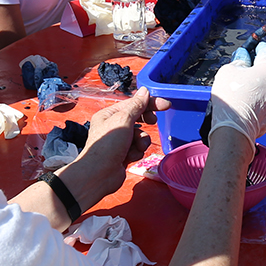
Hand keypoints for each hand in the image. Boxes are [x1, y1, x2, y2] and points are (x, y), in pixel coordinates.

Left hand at [62, 90, 161, 207]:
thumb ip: (136, 105)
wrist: (99, 174)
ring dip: (141, 141)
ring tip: (136, 147)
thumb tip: (145, 91)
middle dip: (145, 124)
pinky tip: (129, 157)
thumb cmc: (108, 144)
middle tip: (153, 123)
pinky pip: (137, 149)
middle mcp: (112, 126)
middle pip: (137, 119)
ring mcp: (118, 142)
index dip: (150, 103)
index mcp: (109, 115)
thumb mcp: (124, 120)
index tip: (166, 105)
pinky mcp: (123, 155)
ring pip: (140, 136)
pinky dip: (136, 152)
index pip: (133, 104)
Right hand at [208, 42, 265, 147]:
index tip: (252, 49)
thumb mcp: (228, 71)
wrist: (235, 129)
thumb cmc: (231, 98)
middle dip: (261, 66)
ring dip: (264, 84)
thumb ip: (239, 61)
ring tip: (247, 89)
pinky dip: (264, 99)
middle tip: (247, 69)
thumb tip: (244, 57)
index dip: (257, 48)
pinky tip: (251, 103)